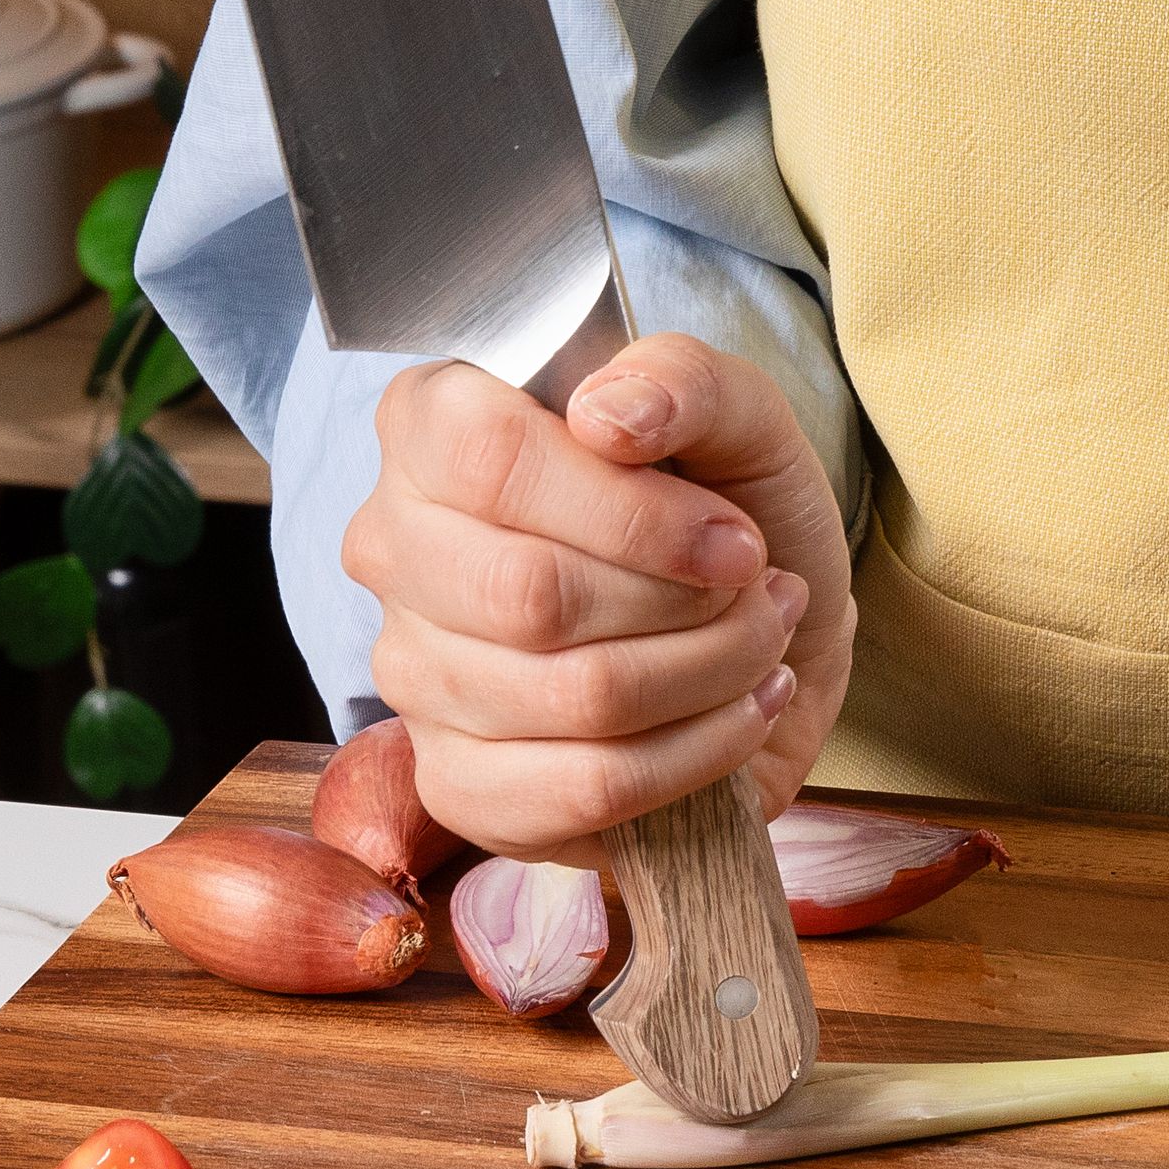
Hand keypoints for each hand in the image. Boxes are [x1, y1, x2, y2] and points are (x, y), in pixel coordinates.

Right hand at [345, 335, 855, 861]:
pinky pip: (584, 788)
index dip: (631, 512)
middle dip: (685, 604)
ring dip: (711, 674)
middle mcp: (395, 549)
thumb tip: (606, 412)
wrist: (772, 640)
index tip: (731, 538)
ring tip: (761, 643)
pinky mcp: (459, 785)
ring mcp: (413, 676)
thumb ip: (684, 381)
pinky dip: (697, 756)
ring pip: (574, 695)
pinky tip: (738, 715)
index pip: (488, 458)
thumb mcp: (740, 420)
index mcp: (430, 428)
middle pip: (529, 594)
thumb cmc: (732, 517)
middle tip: (758, 591)